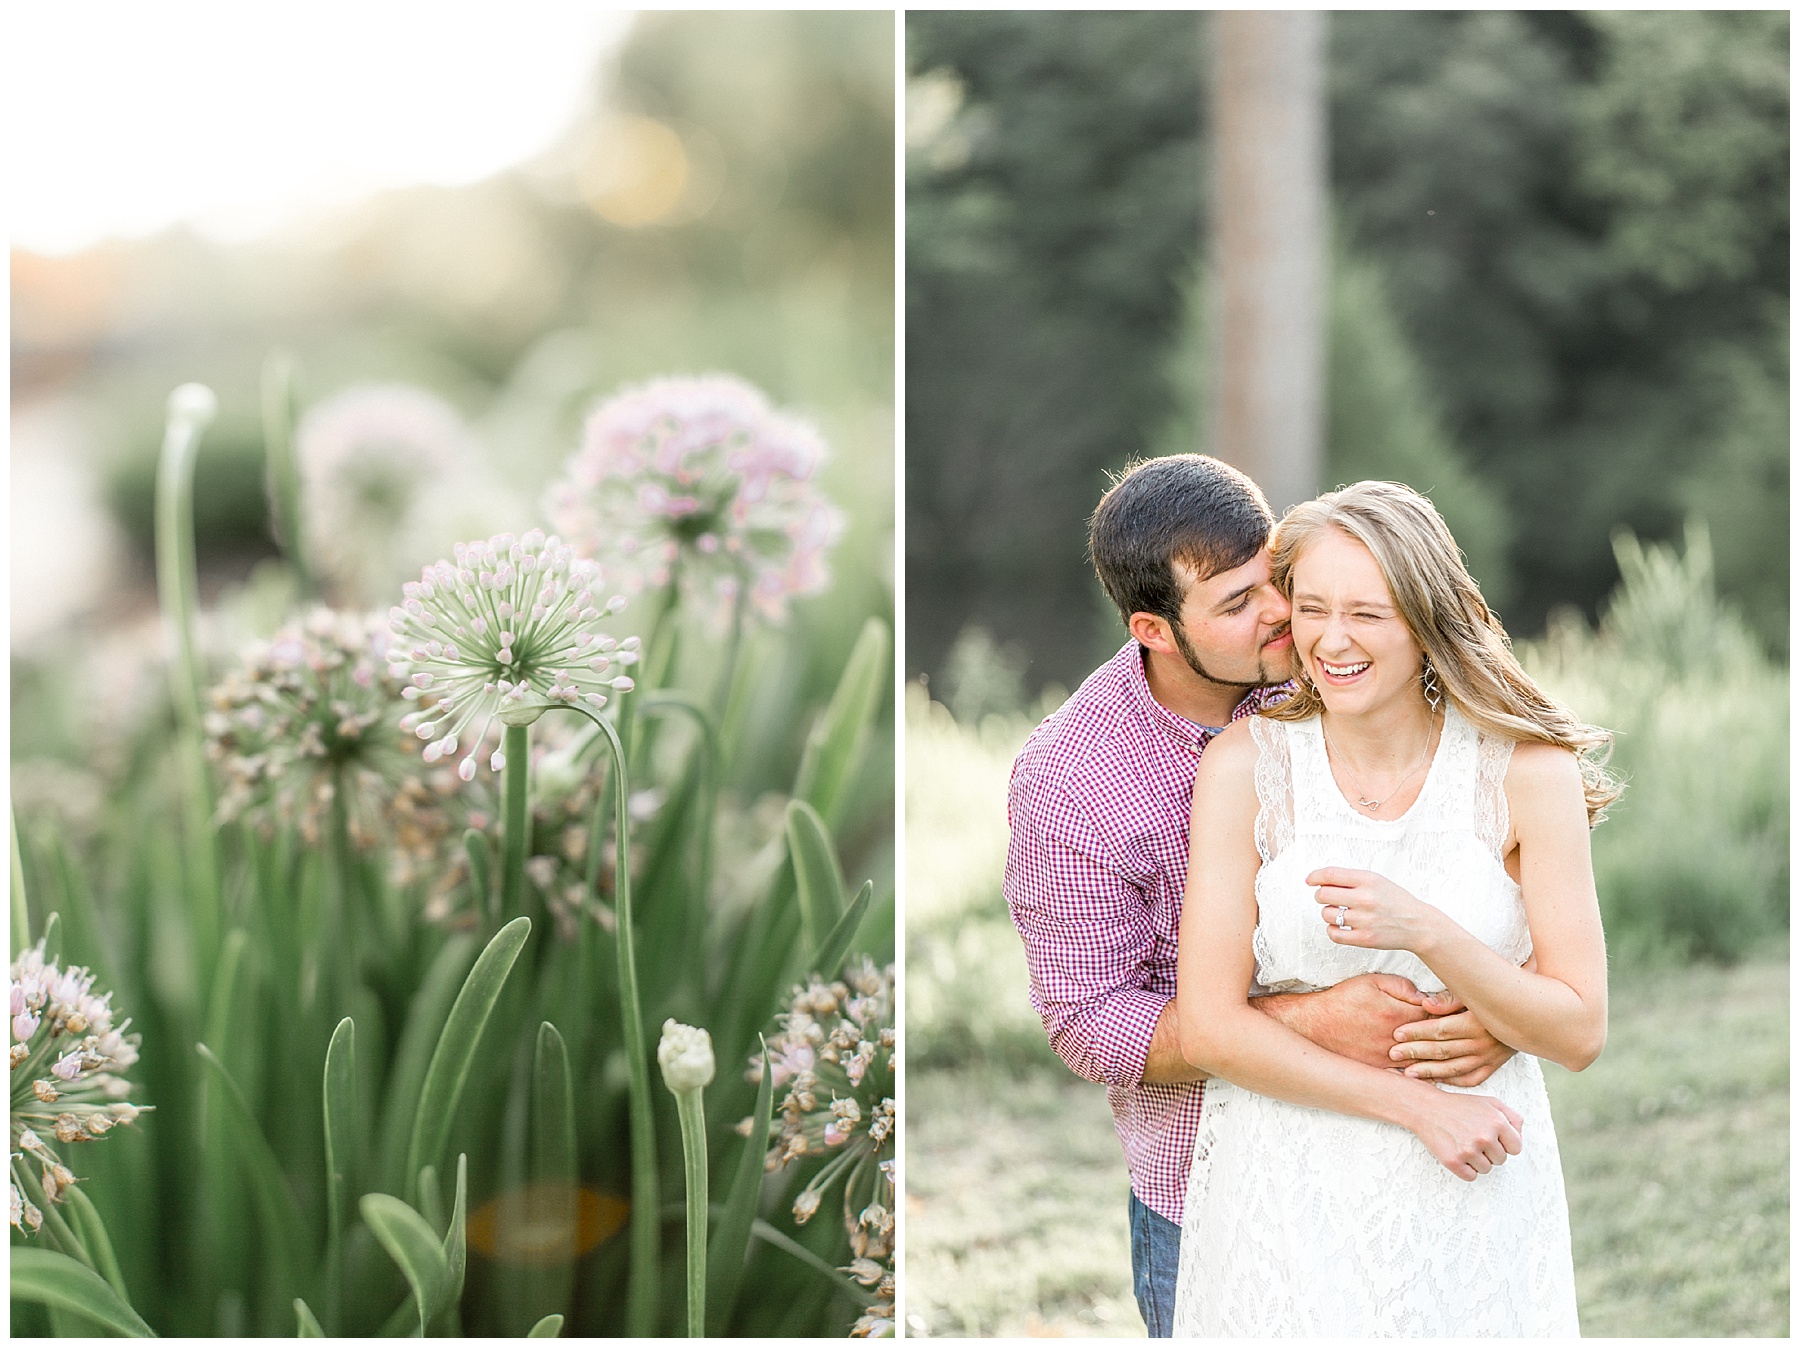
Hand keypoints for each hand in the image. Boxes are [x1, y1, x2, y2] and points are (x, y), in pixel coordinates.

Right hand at [1256, 972, 1459, 1070]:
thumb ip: (1403, 987)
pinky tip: (1446, 1080)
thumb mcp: (1372, 982)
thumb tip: (1427, 997)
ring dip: (1451, 1061)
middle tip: (1488, 1036)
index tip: (1478, 1011)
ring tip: (1473, 1058)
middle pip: (1440, 1040)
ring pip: (1429, 1062)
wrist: (1315, 1027)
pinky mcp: (1383, 1070)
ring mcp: (1392, 1057)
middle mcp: (1401, 1039)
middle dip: (1463, 1037)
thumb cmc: (1344, 1000)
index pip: (1440, 1014)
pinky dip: (1430, 1079)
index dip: (1461, 1012)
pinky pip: (1412, 1077)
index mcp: (1402, 1014)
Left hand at [1308, 867, 1445, 952]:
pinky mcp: (1364, 938)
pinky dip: (1332, 930)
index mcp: (1368, 880)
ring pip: (1326, 914)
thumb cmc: (1394, 901)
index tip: (1310, 880)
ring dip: (1329, 913)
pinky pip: (1333, 934)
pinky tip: (1340, 926)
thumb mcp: (1376, 880)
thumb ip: (1350, 879)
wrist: (1417, 925)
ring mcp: (1364, 920)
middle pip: (1323, 894)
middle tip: (1330, 898)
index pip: (1330, 874)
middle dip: (1322, 895)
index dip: (1315, 876)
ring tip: (1341, 913)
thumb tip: (1319, 880)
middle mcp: (1365, 898)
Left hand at [1390, 997, 1516, 1085]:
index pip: (1440, 1030)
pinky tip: (1433, 1080)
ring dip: (1429, 1071)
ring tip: (1406, 1073)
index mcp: (1475, 1022)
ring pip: (1453, 1068)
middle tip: (1392, 1053)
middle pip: (1442, 1051)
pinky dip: (1451, 1080)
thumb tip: (1426, 1004)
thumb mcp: (1473, 992)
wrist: (1529, 1014)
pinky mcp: (1493, 1066)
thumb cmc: (1493, 998)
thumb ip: (1449, 998)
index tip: (1397, 1034)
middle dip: (1415, 1052)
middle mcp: (1482, 1043)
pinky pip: (1470, 1078)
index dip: (1417, 1032)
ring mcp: (1488, 1058)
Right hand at [1405, 1086, 1523, 1181]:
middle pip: (1501, 1160)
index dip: (1505, 1144)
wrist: (1426, 1108)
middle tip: (1474, 1138)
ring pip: (1486, 1169)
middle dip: (1490, 1151)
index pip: (1516, 1148)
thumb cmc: (1459, 1106)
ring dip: (1477, 1160)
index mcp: (1497, 1122)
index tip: (1493, 1138)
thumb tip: (1520, 1136)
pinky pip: (1471, 1177)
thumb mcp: (1490, 1102)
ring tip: (1465, 1144)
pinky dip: (1466, 1169)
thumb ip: (1512, 1117)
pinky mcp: (1454, 1161)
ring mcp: (1468, 1150)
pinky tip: (1458, 1153)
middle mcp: (1485, 1137)